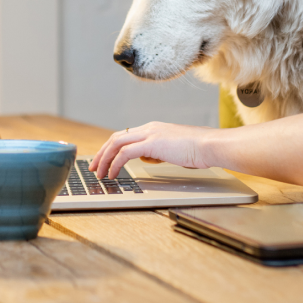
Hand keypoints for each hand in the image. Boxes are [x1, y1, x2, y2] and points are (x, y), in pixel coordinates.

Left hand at [88, 121, 215, 178]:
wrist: (209, 145)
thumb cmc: (197, 149)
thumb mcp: (173, 149)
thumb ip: (159, 151)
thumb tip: (149, 158)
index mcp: (154, 128)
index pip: (126, 135)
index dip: (111, 148)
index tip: (104, 160)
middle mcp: (149, 128)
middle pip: (116, 137)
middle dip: (102, 153)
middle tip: (94, 168)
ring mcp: (150, 134)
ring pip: (116, 143)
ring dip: (104, 159)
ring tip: (99, 174)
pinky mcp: (152, 143)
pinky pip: (125, 153)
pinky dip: (115, 164)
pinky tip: (113, 174)